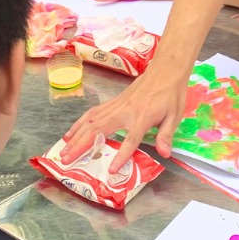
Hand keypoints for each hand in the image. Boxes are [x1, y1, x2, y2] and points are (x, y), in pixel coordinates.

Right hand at [60, 65, 189, 171]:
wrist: (166, 69)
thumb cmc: (171, 93)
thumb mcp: (175, 115)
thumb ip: (166, 135)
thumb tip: (164, 154)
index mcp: (142, 117)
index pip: (130, 139)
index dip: (121, 155)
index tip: (111, 170)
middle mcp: (125, 111)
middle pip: (99, 129)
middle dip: (81, 146)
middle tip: (66, 160)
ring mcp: (116, 105)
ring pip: (91, 121)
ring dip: (76, 136)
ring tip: (63, 151)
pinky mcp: (113, 101)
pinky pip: (92, 113)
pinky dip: (79, 123)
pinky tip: (71, 133)